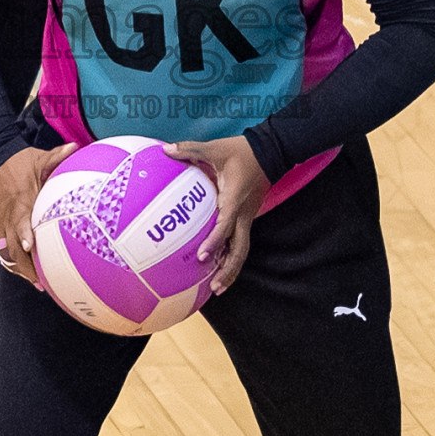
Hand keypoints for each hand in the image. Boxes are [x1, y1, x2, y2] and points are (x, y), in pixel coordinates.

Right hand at [0, 142, 76, 284]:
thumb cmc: (19, 161)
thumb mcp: (38, 157)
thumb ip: (56, 156)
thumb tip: (75, 147)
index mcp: (20, 201)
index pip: (19, 221)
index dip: (24, 234)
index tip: (32, 247)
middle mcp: (8, 215)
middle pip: (12, 246)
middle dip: (25, 265)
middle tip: (41, 281)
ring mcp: (0, 222)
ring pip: (7, 251)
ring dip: (20, 268)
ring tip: (38, 283)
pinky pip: (3, 248)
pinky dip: (13, 261)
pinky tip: (27, 272)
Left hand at [164, 135, 269, 294]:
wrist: (270, 152)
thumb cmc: (241, 151)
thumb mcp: (215, 148)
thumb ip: (190, 149)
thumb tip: (165, 149)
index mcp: (235, 198)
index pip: (226, 224)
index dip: (215, 241)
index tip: (201, 256)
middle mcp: (244, 213)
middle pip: (239, 248)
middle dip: (228, 269)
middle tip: (214, 287)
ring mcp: (248, 217)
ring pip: (242, 248)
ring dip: (232, 269)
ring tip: (218, 288)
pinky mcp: (248, 217)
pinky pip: (240, 240)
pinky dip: (231, 256)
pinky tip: (220, 268)